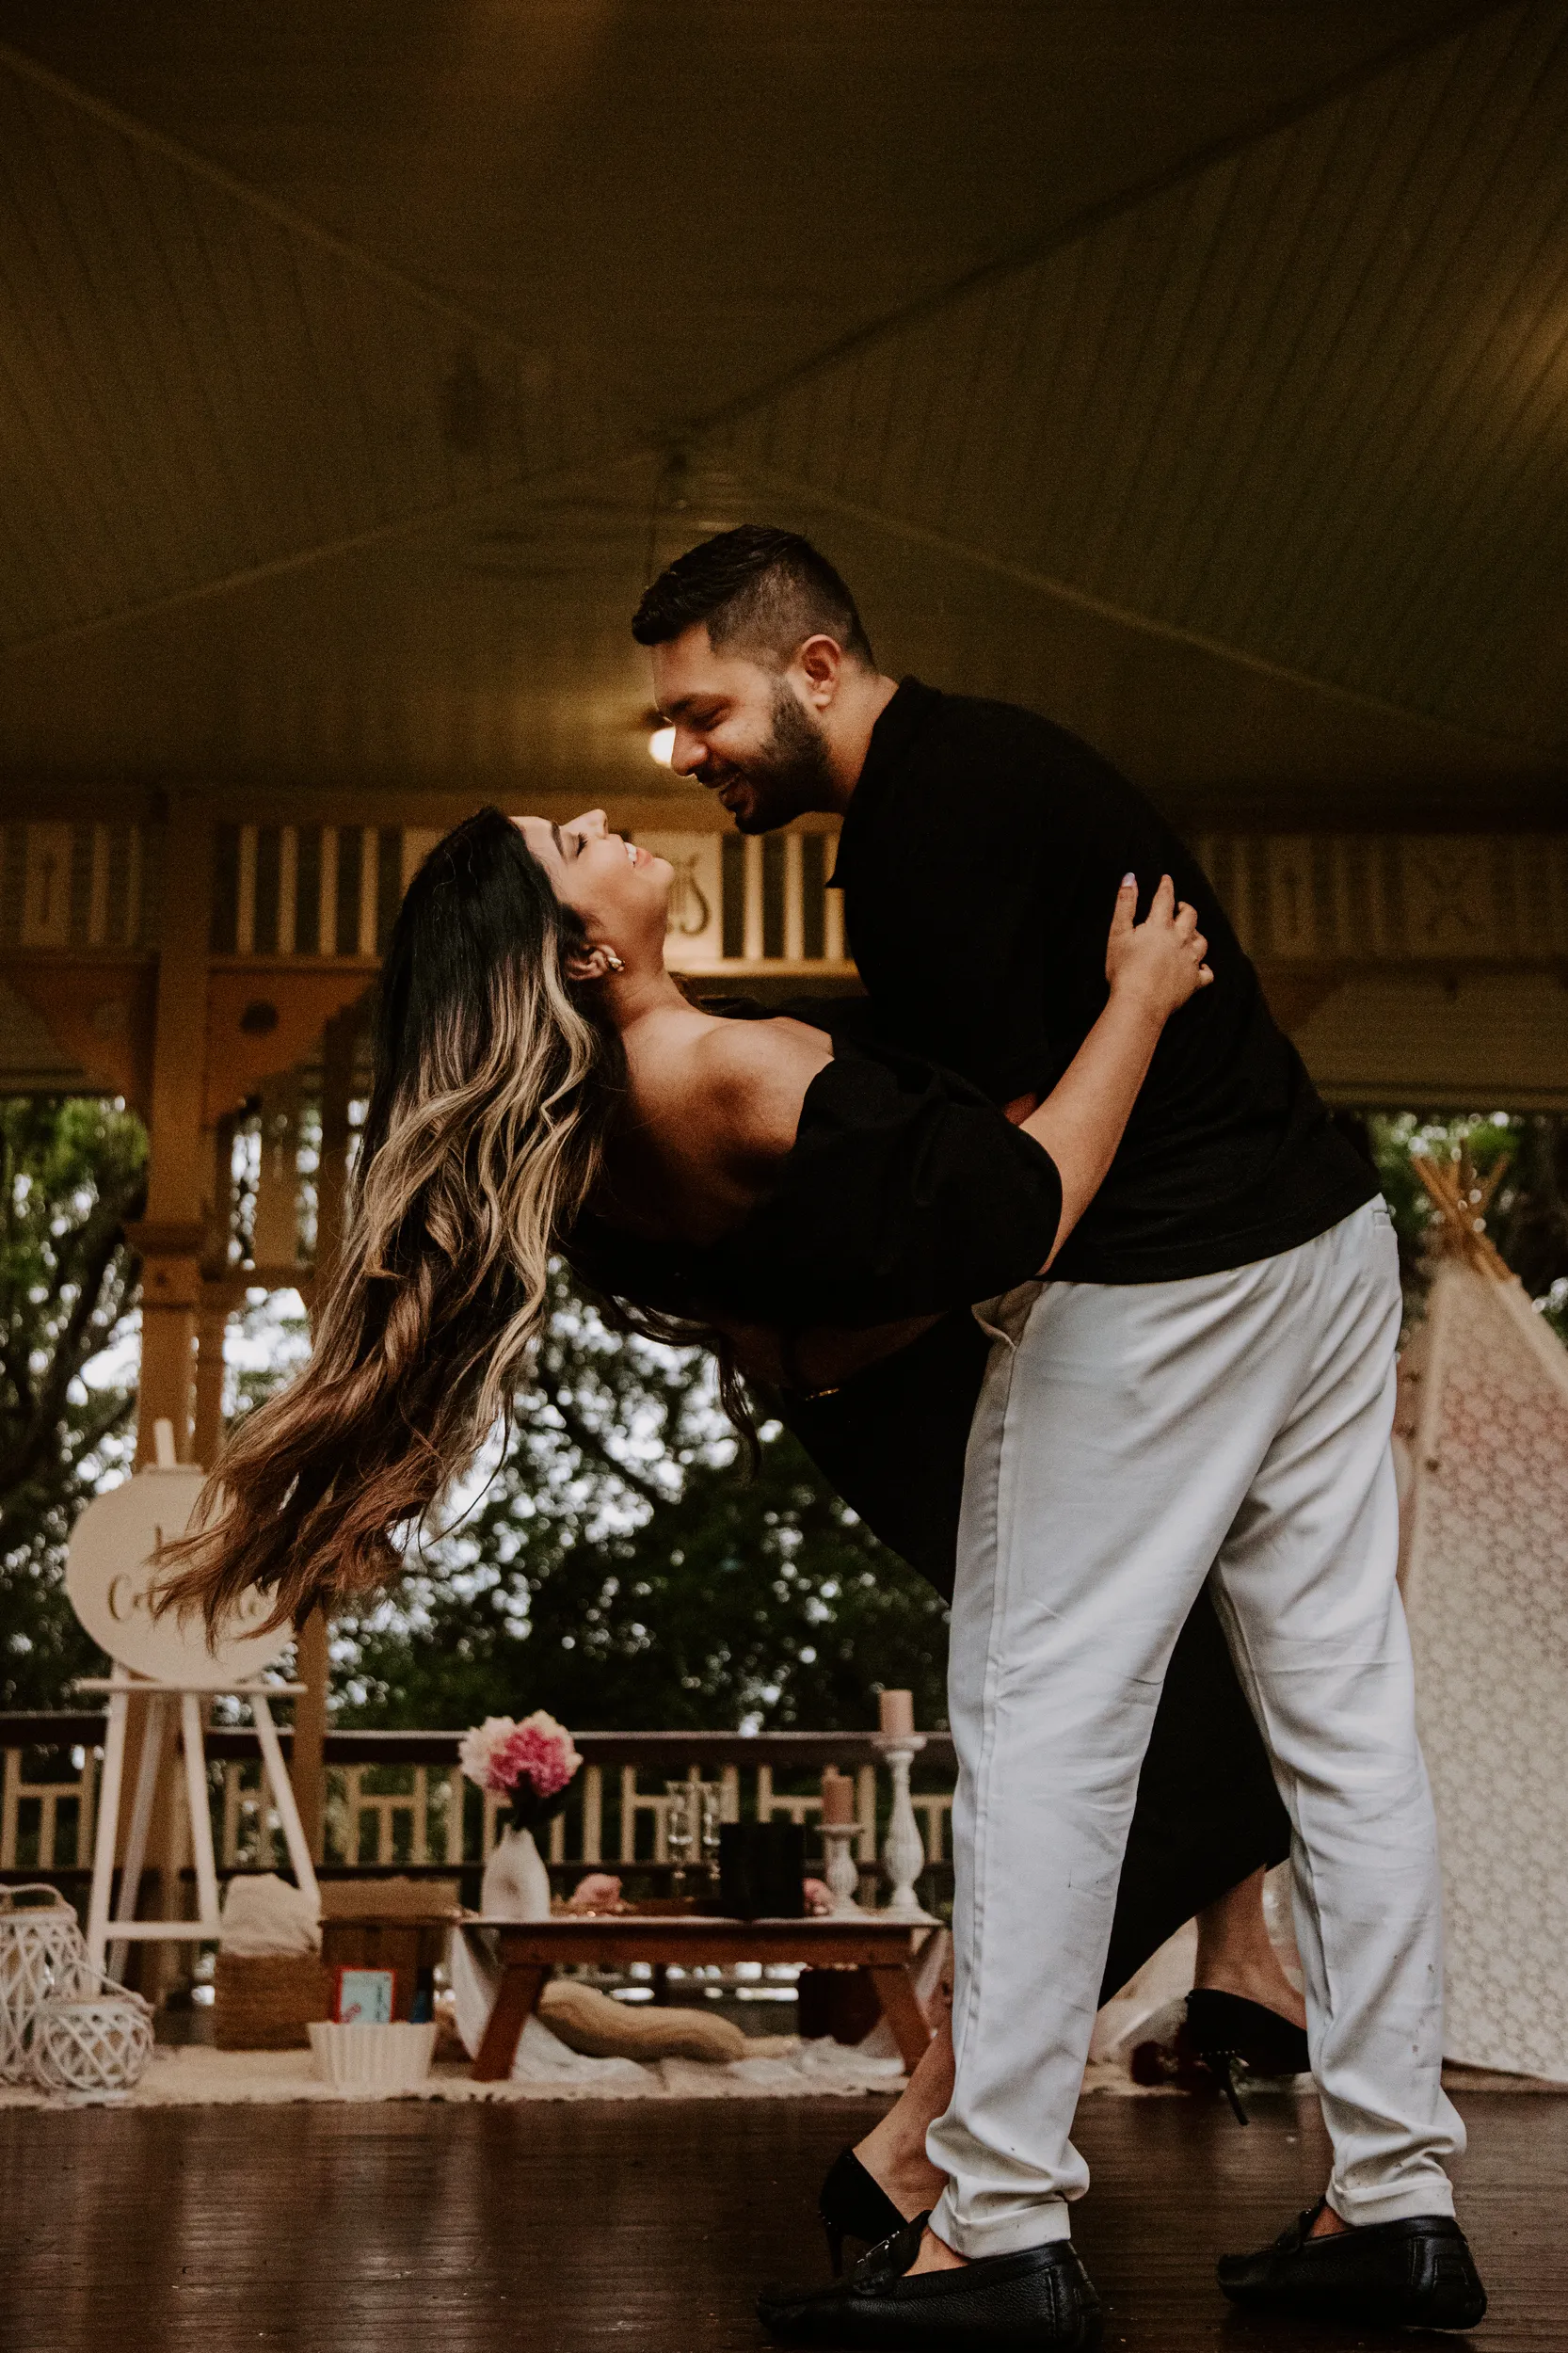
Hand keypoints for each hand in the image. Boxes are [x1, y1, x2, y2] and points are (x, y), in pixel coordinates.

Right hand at [1104, 873, 1212, 1017]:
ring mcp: (1190, 961)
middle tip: (1179, 907)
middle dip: (1185, 908)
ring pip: (1201, 941)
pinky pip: (1206, 973)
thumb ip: (1125, 904)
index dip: (1166, 886)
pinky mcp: (1193, 982)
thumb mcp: (1118, 933)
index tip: (1167, 879)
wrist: (1139, 1003)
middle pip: (1190, 916)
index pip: (1166, 898)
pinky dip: (1204, 968)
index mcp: (1161, 926)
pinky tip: (1199, 967)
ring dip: (1195, 934)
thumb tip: (1130, 877)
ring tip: (1189, 934)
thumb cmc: (1124, 969)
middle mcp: (1180, 940)